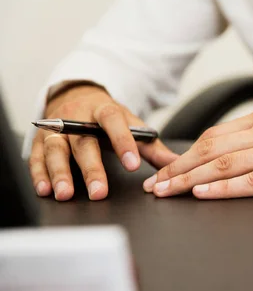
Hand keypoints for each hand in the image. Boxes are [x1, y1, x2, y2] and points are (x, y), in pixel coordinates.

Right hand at [28, 85, 177, 200]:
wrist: (77, 96)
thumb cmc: (108, 118)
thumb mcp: (130, 125)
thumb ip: (151, 147)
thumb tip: (177, 164)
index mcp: (104, 110)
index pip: (114, 123)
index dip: (123, 142)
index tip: (133, 164)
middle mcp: (77, 117)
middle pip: (84, 143)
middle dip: (91, 169)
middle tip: (99, 192)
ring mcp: (56, 128)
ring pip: (56, 150)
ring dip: (60, 173)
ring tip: (65, 194)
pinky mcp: (40, 139)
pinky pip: (37, 157)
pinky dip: (39, 174)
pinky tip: (45, 189)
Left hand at [144, 84, 252, 198]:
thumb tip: (238, 150)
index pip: (214, 136)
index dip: (185, 153)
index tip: (166, 167)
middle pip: (211, 150)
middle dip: (178, 169)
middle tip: (155, 184)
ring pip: (225, 164)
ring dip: (191, 179)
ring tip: (169, 192)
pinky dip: (226, 188)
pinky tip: (205, 194)